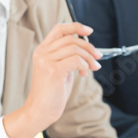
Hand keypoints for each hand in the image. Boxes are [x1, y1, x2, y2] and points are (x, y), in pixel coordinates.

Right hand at [5, 23, 102, 137]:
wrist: (40, 111)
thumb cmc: (51, 93)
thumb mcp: (60, 69)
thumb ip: (68, 57)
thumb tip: (87, 49)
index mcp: (42, 50)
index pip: (59, 29)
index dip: (76, 27)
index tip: (89, 31)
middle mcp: (42, 53)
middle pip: (71, 39)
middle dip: (89, 47)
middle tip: (97, 58)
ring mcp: (46, 61)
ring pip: (75, 49)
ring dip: (89, 58)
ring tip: (92, 69)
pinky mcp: (53, 70)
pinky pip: (76, 60)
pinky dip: (85, 65)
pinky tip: (84, 74)